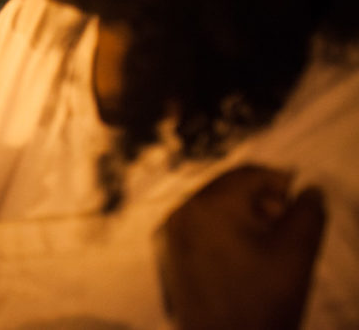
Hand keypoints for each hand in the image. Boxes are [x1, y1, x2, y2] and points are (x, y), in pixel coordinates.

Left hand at [158, 164, 326, 329]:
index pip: (248, 173)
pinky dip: (222, 232)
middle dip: (260, 201)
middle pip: (227, 188)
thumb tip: (309, 189)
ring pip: (212, 207)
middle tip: (284, 226)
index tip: (297, 201)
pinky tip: (243, 258)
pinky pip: (198, 227)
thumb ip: (307, 211)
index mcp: (209, 205)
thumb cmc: (259, 304)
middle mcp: (181, 212)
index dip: (279, 182)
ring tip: (266, 245)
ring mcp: (170, 234)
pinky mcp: (167, 254)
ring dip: (242, 216)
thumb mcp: (296, 253)